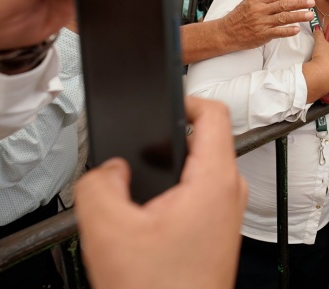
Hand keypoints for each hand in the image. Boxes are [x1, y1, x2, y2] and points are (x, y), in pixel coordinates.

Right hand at [74, 97, 246, 288]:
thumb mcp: (108, 231)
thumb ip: (98, 184)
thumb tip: (108, 169)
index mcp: (214, 181)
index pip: (214, 114)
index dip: (187, 98)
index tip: (165, 99)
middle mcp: (230, 193)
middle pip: (206, 139)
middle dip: (168, 138)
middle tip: (140, 145)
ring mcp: (227, 212)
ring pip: (200, 169)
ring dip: (170, 169)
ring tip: (139, 186)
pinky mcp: (218, 229)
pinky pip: (200, 193)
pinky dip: (175, 191)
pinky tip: (147, 213)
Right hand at [218, 0, 313, 48]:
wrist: (227, 31)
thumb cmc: (240, 15)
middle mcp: (261, 10)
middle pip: (283, 5)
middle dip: (299, 3)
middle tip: (311, 2)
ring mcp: (261, 23)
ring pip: (282, 18)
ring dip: (297, 16)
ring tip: (310, 15)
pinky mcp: (262, 35)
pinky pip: (277, 32)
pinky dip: (287, 31)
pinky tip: (297, 29)